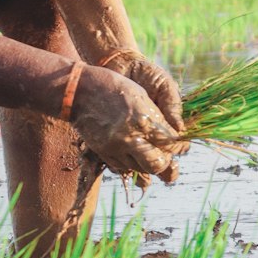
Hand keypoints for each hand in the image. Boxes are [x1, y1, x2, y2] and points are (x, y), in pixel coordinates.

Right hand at [70, 66, 187, 184]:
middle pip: (158, 164)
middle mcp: (129, 138)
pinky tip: (133, 152)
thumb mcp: (141, 96)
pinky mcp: (104, 154)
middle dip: (166, 161)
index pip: (170, 143)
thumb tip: (174, 134)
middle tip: (167, 154)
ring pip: (141, 169)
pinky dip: (132, 163)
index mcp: (142, 120)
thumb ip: (158, 117)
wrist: (78, 92)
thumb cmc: (114, 87)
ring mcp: (115, 148)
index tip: (180, 144)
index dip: (179, 146)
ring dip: (149, 163)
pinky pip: (124, 168)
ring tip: (149, 151)